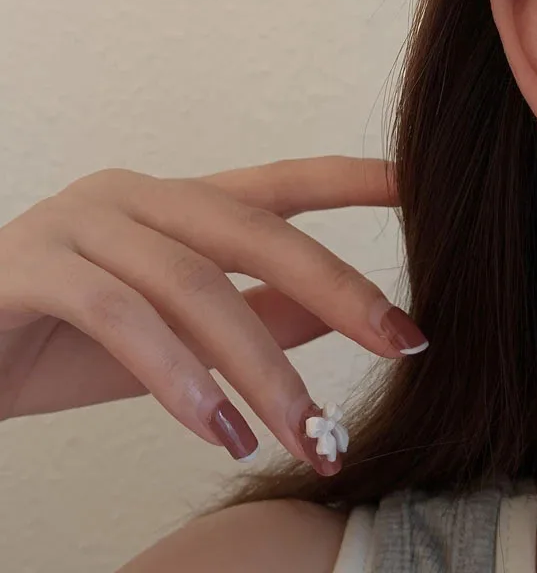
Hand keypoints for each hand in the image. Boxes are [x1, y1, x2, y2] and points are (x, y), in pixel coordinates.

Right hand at [0, 156, 425, 474]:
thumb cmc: (67, 337)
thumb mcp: (180, 329)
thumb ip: (256, 313)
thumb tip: (340, 313)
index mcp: (176, 202)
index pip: (282, 181)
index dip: (353, 179)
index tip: (420, 189)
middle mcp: (135, 196)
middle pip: (256, 229)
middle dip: (337, 287)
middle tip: (403, 341)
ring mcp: (81, 222)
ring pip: (194, 284)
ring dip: (262, 368)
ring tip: (308, 433)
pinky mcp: (32, 266)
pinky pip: (121, 318)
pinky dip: (180, 381)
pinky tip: (223, 433)